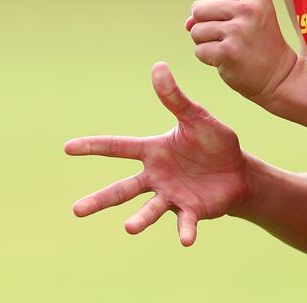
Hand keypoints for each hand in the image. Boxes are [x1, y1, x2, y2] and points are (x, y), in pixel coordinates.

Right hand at [64, 62, 248, 245]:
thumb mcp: (196, 116)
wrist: (239, 172)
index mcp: (152, 151)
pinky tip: (186, 240)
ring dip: (140, 219)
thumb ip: (175, 97)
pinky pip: (185, 222)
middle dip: (99, 199)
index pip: (117, 148)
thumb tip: (158, 65)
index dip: (92, 147)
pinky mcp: (191, 211)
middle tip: (76, 210)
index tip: (67, 148)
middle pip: (122, 189)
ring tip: (129, 228)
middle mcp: (156, 176)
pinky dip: (185, 230)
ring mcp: (171, 196)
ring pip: (149, 210)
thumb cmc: (213, 142)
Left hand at [186, 0, 296, 102]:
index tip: (241, 29)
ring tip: (231, 49)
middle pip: (198, 12)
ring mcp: (238, 30)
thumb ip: (209, 12)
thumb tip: (187, 24)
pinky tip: (229, 61)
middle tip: (230, 39)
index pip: (208, 2)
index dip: (215, 20)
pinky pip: (199, 51)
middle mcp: (248, 8)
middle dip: (205, 28)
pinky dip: (209, 58)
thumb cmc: (255, 43)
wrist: (280, 76)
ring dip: (207, 44)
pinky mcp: (229, 52)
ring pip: (195, 31)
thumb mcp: (240, 17)